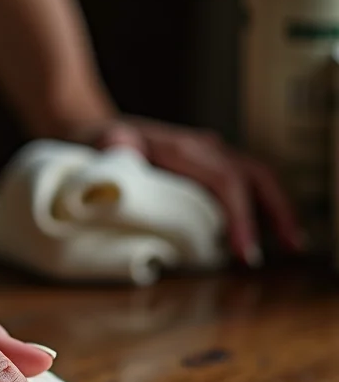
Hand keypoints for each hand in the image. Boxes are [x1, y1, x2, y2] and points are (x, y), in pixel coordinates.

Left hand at [78, 117, 302, 265]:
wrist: (92, 130)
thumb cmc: (96, 146)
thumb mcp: (101, 148)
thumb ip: (114, 151)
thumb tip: (123, 151)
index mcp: (181, 148)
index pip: (223, 180)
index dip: (238, 216)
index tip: (242, 251)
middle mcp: (202, 148)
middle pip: (252, 175)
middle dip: (274, 212)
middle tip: (289, 248)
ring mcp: (208, 154)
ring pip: (255, 177)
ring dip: (275, 209)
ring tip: (290, 243)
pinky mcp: (206, 165)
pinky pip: (242, 183)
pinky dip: (260, 205)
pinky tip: (267, 232)